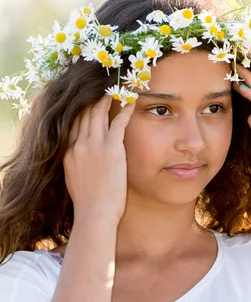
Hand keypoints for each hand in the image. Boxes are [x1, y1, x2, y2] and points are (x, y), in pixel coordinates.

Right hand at [63, 95, 135, 223]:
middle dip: (93, 99)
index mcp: (69, 152)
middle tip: (102, 87)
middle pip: (84, 114)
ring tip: (114, 88)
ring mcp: (94, 146)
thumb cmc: (89, 204)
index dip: (81, 110)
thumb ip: (77, 165)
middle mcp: (79, 145)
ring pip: (99, 114)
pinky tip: (130, 101)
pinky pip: (118, 123)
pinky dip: (124, 110)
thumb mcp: (75, 180)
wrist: (94, 214)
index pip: (74, 124)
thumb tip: (82, 161)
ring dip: (106, 99)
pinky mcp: (111, 150)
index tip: (87, 101)